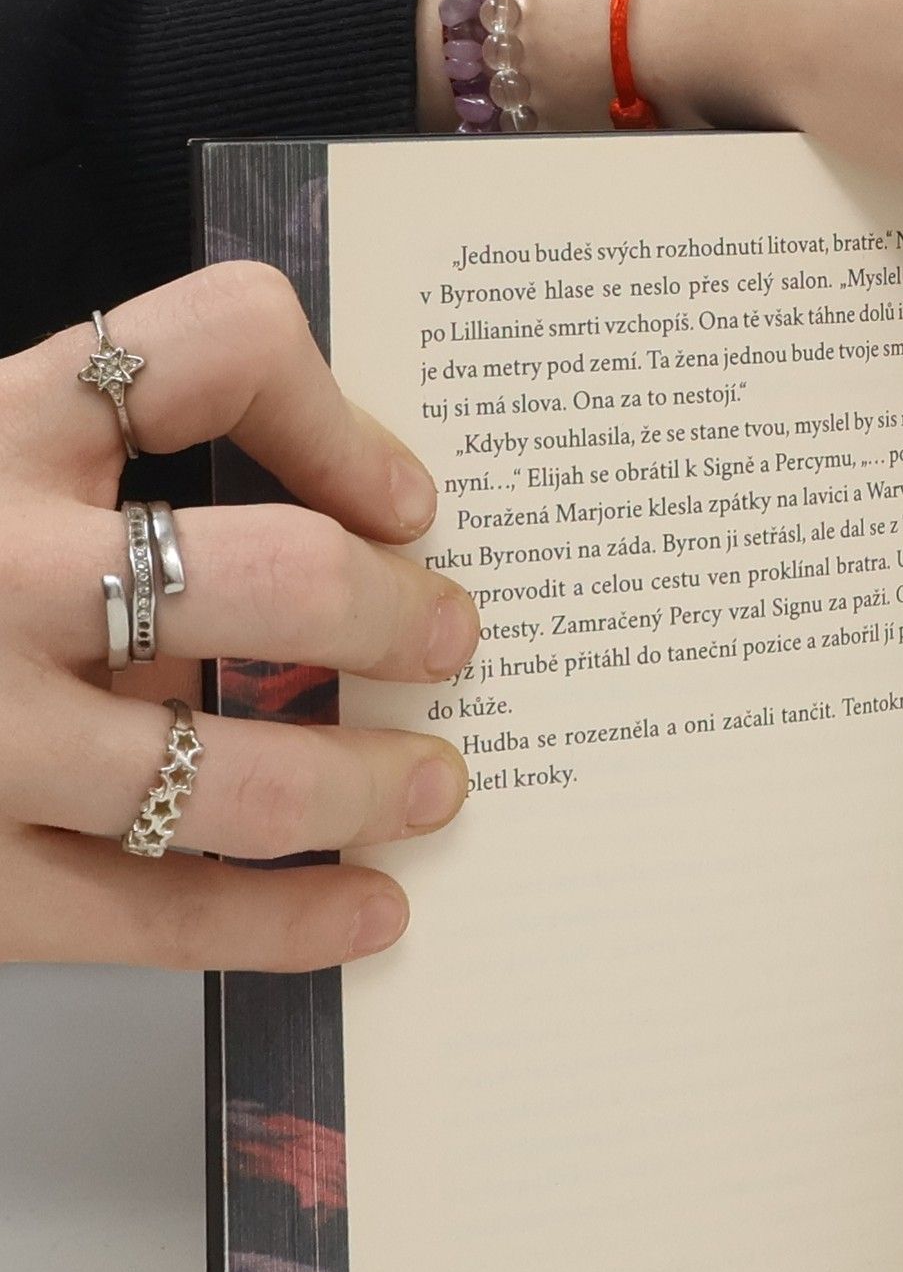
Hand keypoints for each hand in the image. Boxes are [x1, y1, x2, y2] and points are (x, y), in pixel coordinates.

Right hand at [0, 263, 479, 971]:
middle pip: (276, 576)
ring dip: (369, 785)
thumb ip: (82, 502)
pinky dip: (288, 922)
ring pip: (237, 773)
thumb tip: (305, 574)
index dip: (338, 416)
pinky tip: (368, 914)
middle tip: (452, 640)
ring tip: (434, 789)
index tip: (403, 500)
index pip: (211, 349)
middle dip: (397, 616)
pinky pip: (162, 915)